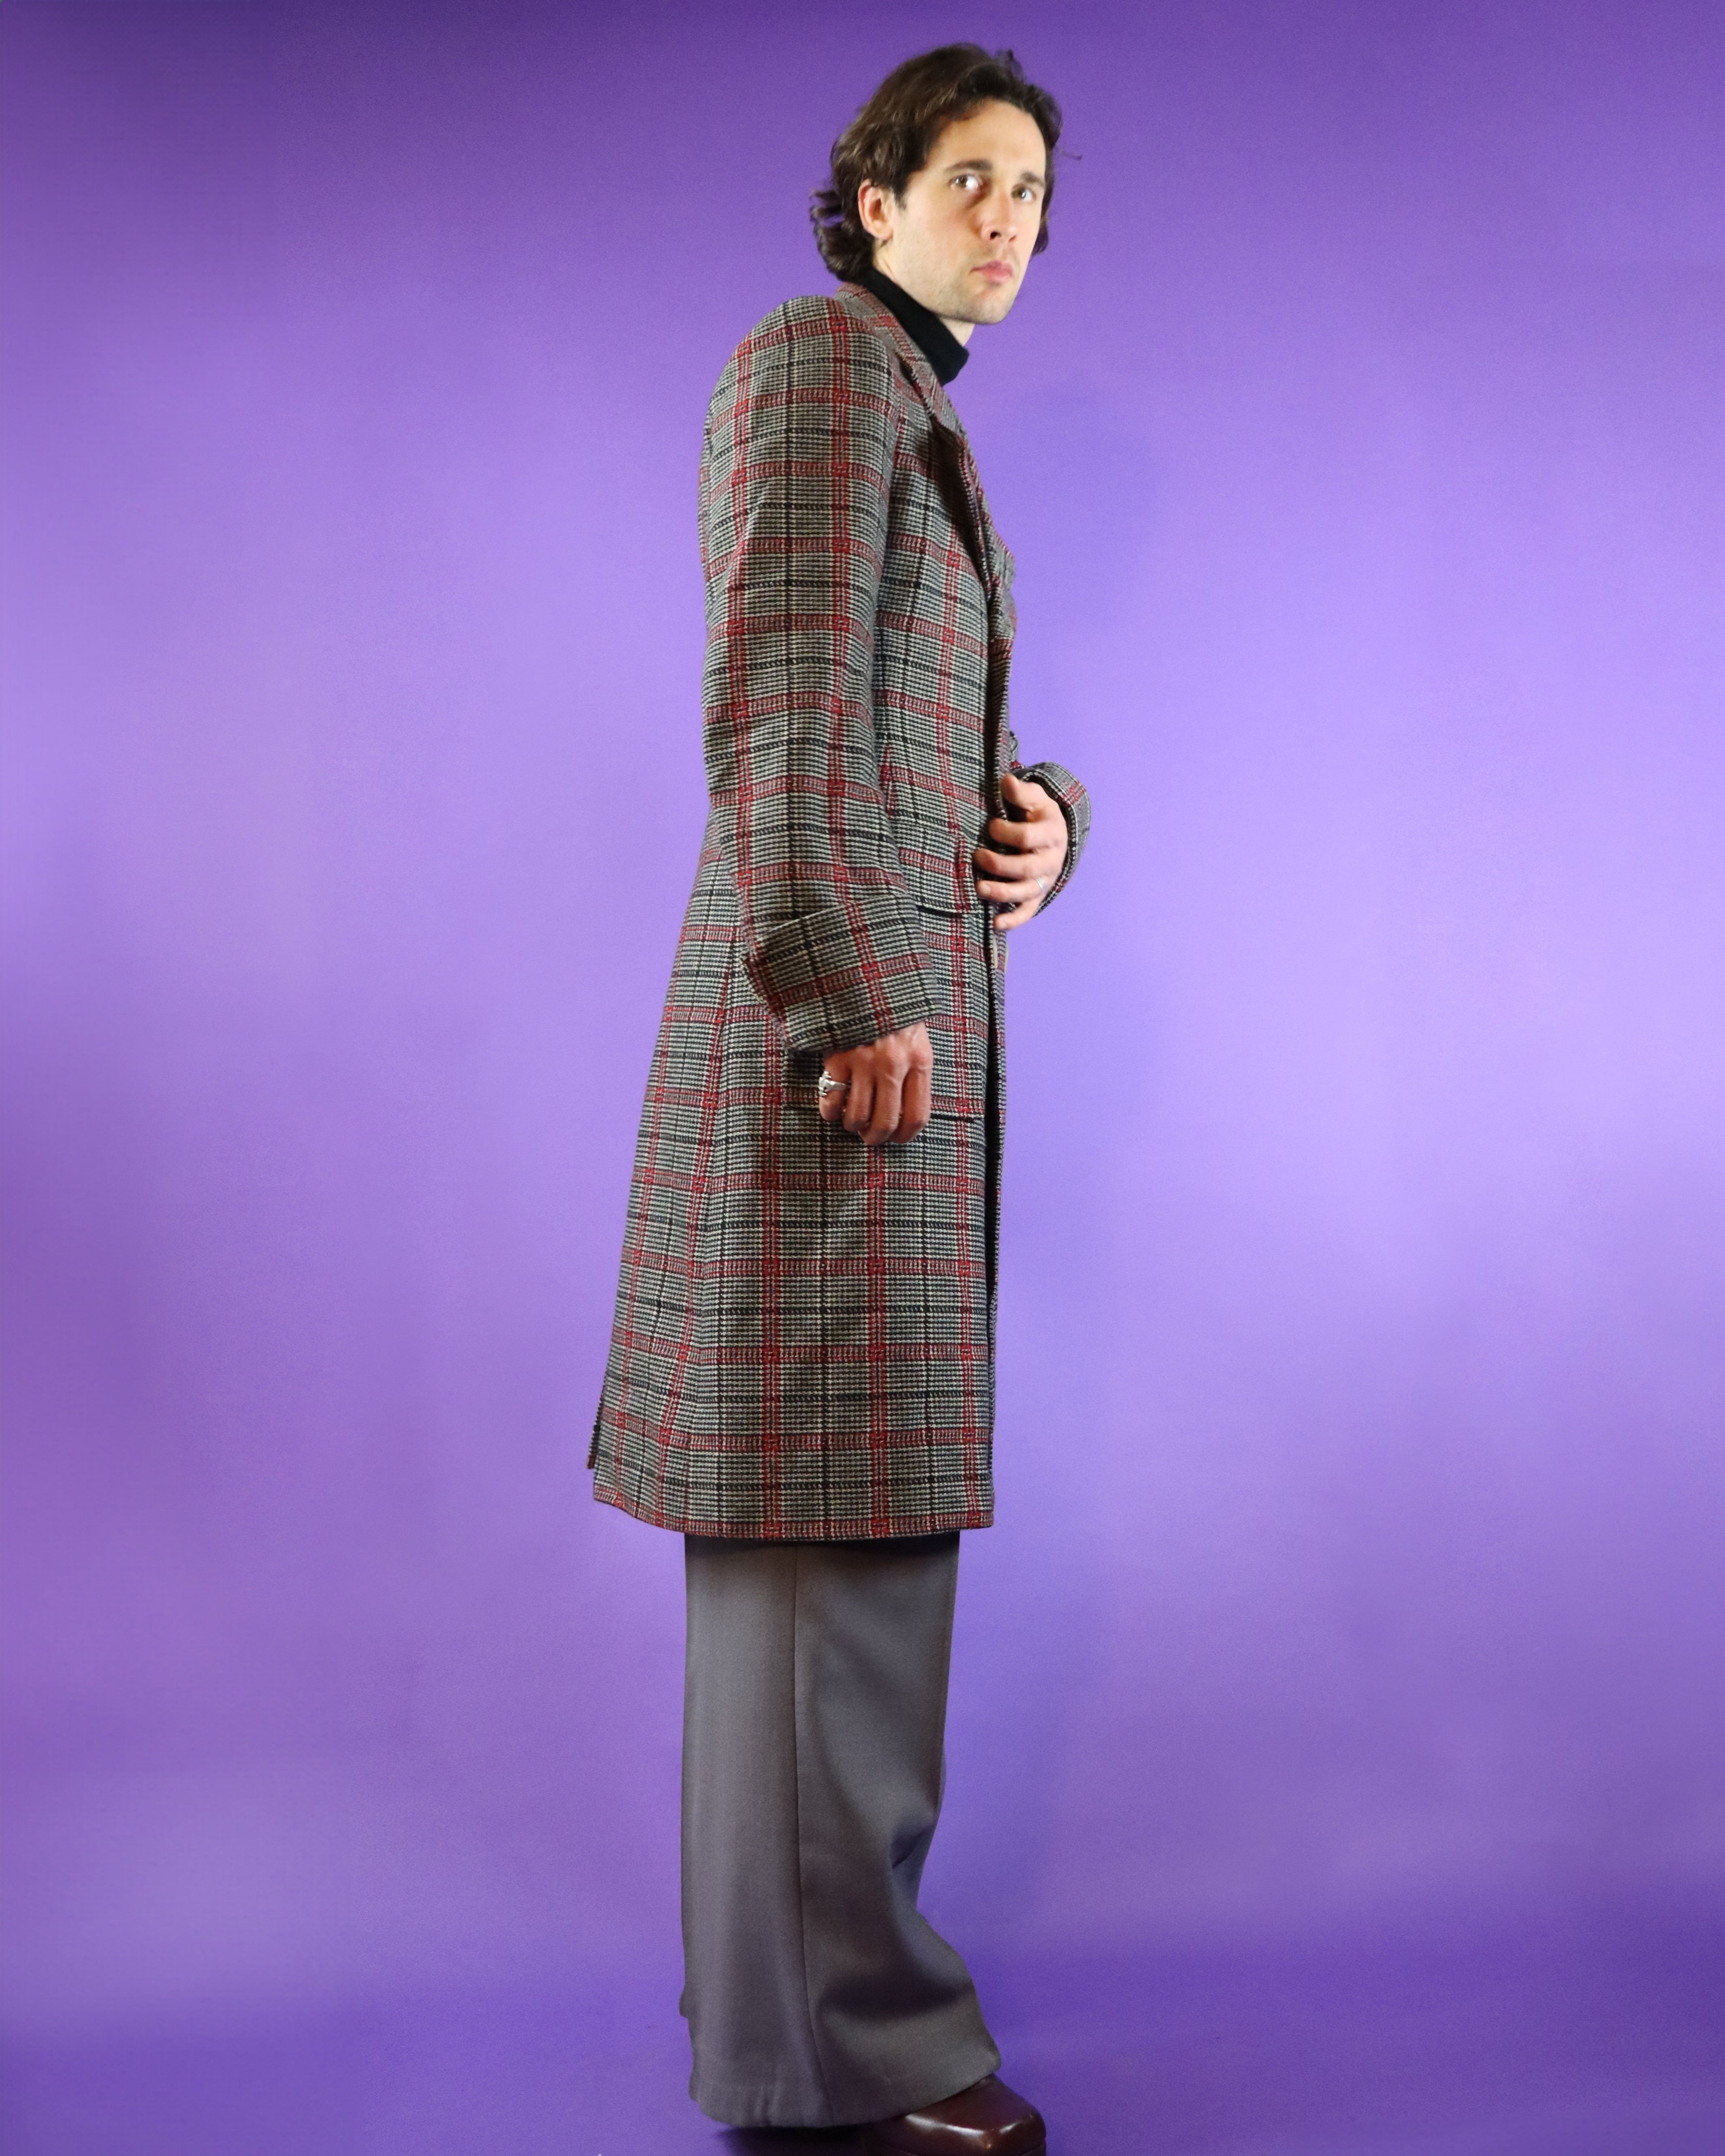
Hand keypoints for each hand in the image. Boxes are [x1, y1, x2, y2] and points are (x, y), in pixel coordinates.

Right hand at [819, 1021, 932, 1145]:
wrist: (863, 977)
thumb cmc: (892, 1011)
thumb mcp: (916, 1038)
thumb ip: (915, 1070)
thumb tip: (906, 1112)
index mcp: (919, 1060)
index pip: (917, 1116)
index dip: (904, 1137)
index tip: (896, 1139)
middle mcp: (894, 1064)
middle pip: (886, 1122)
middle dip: (876, 1137)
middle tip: (869, 1137)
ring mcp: (864, 1061)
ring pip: (857, 1116)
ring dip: (853, 1126)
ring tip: (851, 1121)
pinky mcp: (837, 1057)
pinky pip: (832, 1100)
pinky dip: (830, 1112)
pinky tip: (832, 1109)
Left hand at [973, 769, 1067, 927]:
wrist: (1055, 833)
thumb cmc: (1037, 813)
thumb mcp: (1034, 798)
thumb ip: (1020, 792)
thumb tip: (1006, 780)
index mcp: (1051, 833)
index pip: (1026, 837)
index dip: (1005, 832)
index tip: (991, 825)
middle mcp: (1051, 860)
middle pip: (1026, 868)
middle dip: (999, 864)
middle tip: (977, 856)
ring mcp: (1044, 880)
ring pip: (1024, 892)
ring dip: (1002, 892)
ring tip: (979, 889)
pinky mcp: (1036, 895)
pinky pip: (1027, 911)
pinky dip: (1013, 920)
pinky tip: (996, 924)